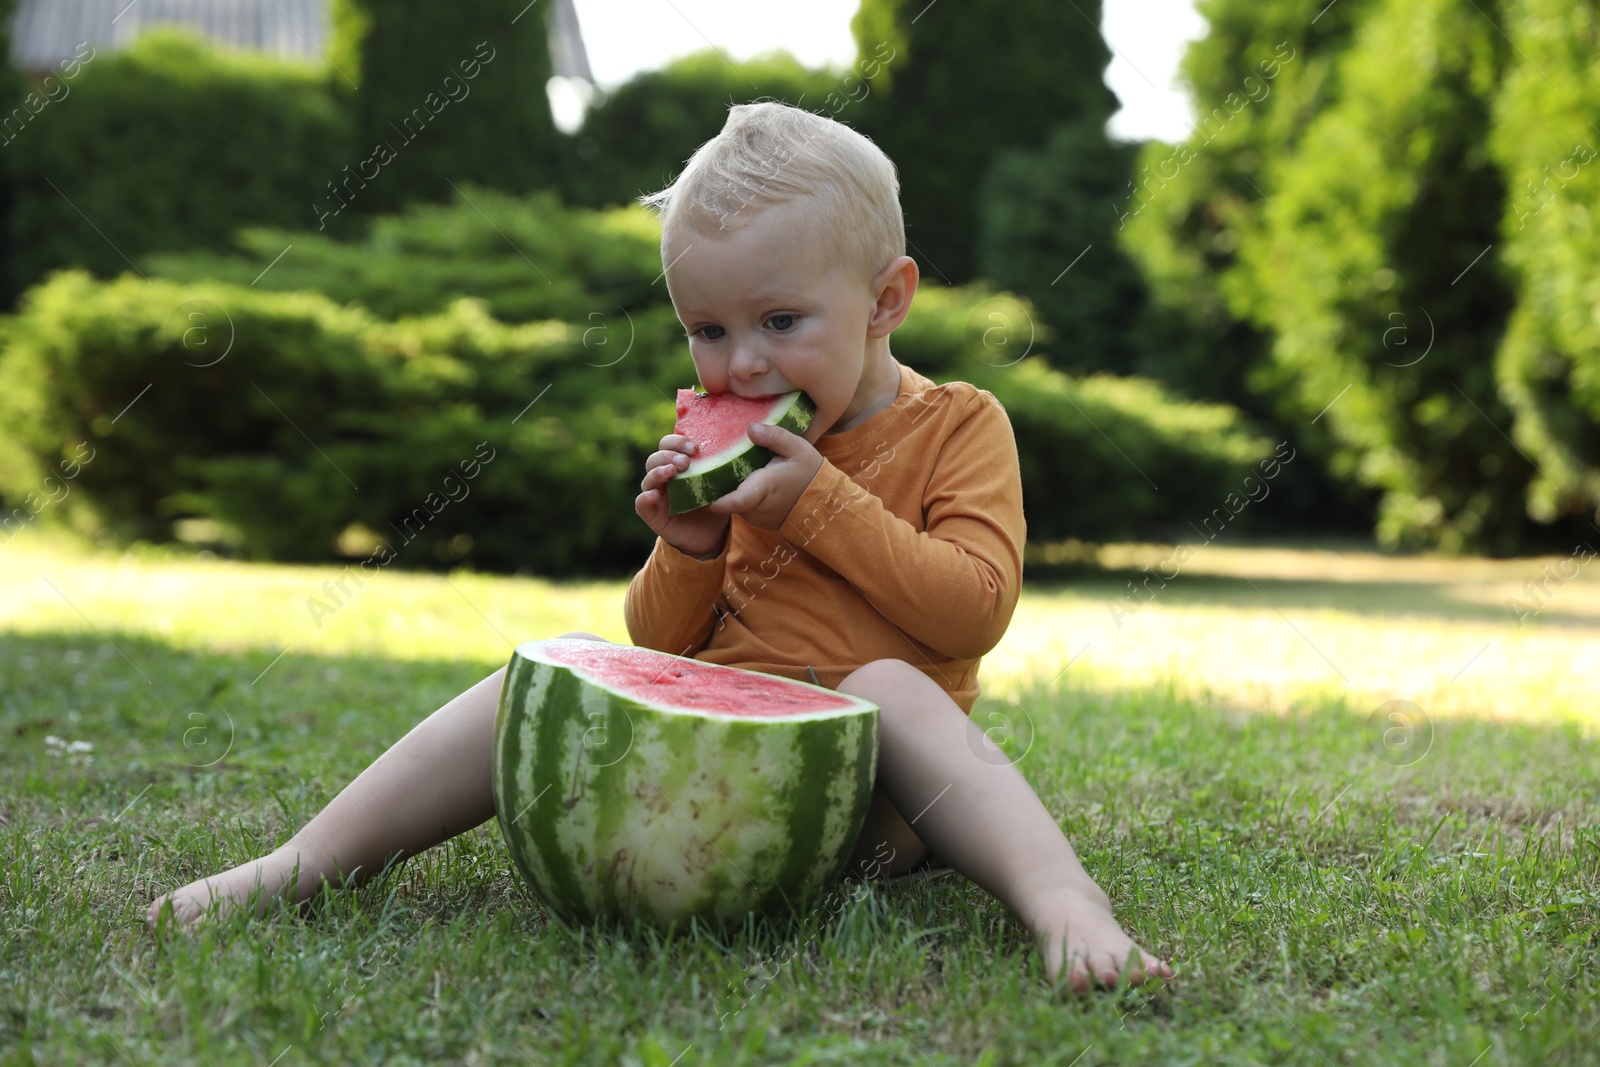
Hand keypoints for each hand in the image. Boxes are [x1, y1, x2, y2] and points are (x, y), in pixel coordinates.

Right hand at [635, 433, 730, 558]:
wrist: (710, 536)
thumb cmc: (714, 504)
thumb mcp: (720, 483)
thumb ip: (722, 467)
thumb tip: (736, 446)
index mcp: (676, 465)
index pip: (668, 444)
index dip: (677, 441)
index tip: (696, 447)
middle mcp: (663, 477)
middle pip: (656, 458)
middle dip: (669, 455)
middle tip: (685, 461)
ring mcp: (656, 495)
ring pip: (648, 478)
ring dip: (658, 472)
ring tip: (671, 472)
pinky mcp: (652, 514)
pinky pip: (641, 504)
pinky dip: (644, 498)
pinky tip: (653, 495)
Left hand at [708, 421, 823, 529]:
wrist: (823, 501)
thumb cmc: (809, 472)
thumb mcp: (797, 448)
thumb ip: (774, 437)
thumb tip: (750, 427)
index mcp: (763, 489)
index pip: (736, 500)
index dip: (717, 499)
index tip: (702, 490)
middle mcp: (756, 508)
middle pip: (726, 497)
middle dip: (717, 484)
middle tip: (709, 463)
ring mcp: (756, 517)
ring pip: (732, 503)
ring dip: (729, 489)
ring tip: (727, 469)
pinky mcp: (757, 521)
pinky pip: (741, 508)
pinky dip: (739, 496)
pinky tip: (743, 480)